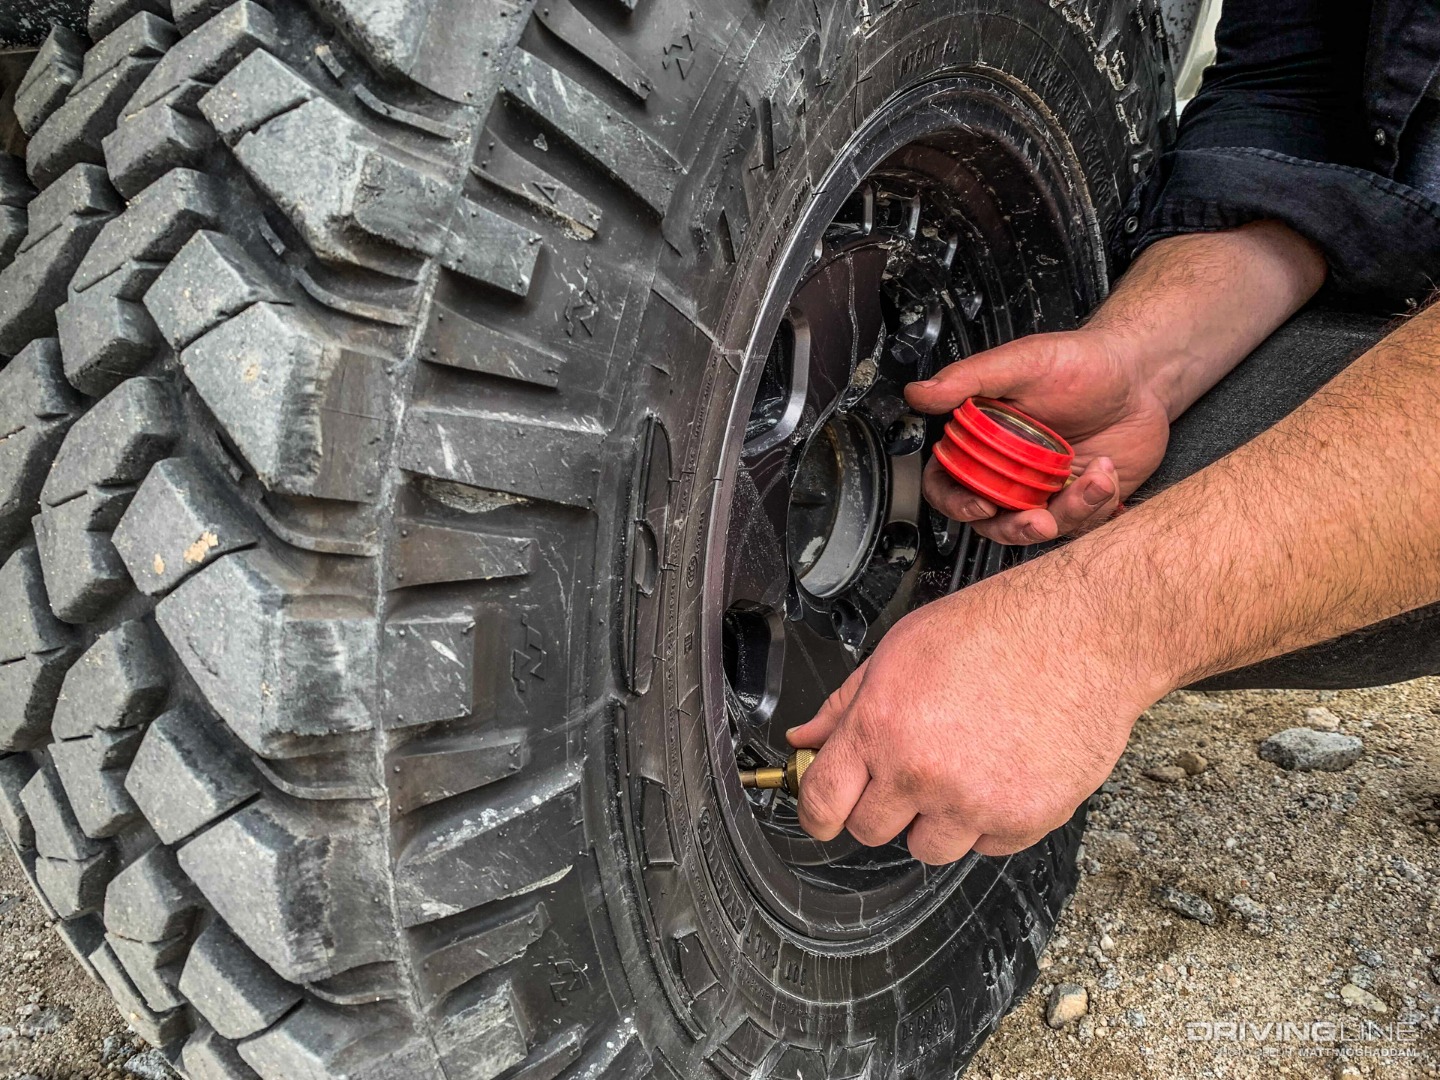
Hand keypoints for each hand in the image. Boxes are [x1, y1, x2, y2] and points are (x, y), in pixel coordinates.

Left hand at [786, 571, 1158, 861]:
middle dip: (882, 804)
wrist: (1084, 635)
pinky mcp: (1023, 821)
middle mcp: (922, 773)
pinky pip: (985, 846)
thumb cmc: (998, 630)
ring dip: (935, 818)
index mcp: (880, 727)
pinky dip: (988, 821)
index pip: (822, 802)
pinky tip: (1000, 772)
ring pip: (928, 848)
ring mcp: (974, 804)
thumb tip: (808, 738)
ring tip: (962, 766)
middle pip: (870, 831)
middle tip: (909, 768)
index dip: (816, 812)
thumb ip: (845, 703)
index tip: (824, 814)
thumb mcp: (900, 649)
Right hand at [906, 327, 1170, 543]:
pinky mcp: (1080, 499)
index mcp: (983, 440)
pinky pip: (1080, 524)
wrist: (1140, 375)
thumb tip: (920, 393)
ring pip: (1040, 528)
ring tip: (1096, 478)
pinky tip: (1107, 471)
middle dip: (1015, 528)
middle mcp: (1009, 470)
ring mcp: (1045, 488)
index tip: (982, 504)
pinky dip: (1097, 506)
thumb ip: (968, 379)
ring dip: (1070, 512)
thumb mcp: (1022, 363)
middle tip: (1039, 521)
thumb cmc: (1081, 362)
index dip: (956, 502)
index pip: (949, 483)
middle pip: (991, 520)